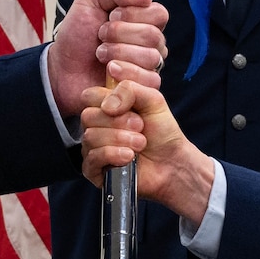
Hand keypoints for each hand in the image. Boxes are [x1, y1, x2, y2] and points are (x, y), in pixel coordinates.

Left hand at [48, 0, 168, 115]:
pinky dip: (125, 73)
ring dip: (118, 53)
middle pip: (153, 35)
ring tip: (100, 55)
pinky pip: (149, 80)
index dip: (134, 14)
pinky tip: (109, 72)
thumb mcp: (89, 0)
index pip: (159, 13)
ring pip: (151, 57)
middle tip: (100, 36)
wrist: (62, 68)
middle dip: (120, 34)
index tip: (111, 16)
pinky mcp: (144, 89)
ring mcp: (148, 67)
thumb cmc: (77, 36)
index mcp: (143, 20)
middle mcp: (151, 43)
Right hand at [79, 80, 215, 224]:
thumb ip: (130, 89)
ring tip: (140, 143)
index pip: (89, 96)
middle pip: (88, 116)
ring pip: (90, 136)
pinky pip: (93, 157)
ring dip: (120, 139)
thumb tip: (107, 105)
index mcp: (105, 106)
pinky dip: (114, 154)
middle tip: (140, 127)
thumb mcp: (152, 99)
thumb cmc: (161, 131)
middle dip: (119, 121)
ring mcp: (92, 148)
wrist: (171, 161)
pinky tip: (129, 157)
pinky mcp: (93, 169)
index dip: (109, 99)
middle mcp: (95, 126)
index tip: (133, 107)